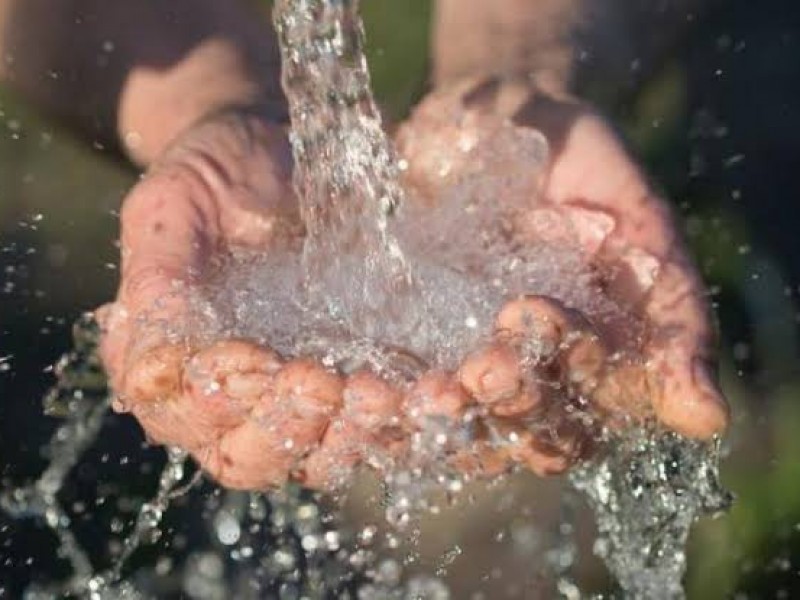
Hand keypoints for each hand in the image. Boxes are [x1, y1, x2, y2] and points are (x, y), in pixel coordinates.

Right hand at [94, 110, 463, 490]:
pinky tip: (428, 393)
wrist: (280, 157)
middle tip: (321, 382)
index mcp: (167, 366)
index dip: (216, 398)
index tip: (256, 359)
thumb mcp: (173, 209)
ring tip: (381, 395)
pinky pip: (375, 427)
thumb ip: (157, 283)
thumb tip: (156, 369)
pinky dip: (401, 421)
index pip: (184, 411)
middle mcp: (227, 402)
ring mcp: (293, 401)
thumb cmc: (217, 176)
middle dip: (285, 425)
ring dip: (349, 436)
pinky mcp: (352, 386)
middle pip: (250, 456)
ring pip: (316, 457)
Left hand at [394, 79, 729, 468]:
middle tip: (462, 371)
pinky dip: (370, 402)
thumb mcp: (635, 218)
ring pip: (448, 426)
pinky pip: (391, 392)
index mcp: (593, 365)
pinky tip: (349, 387)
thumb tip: (707, 420)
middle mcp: (529, 380)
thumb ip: (672, 309)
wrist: (491, 116)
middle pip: (511, 430)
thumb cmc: (576, 162)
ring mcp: (462, 368)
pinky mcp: (407, 348)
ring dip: (420, 419)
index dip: (559, 376)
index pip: (582, 412)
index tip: (527, 311)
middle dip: (489, 402)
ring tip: (386, 396)